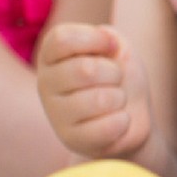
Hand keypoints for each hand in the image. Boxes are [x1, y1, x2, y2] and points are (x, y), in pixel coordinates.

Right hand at [36, 23, 150, 157]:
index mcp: (50, 57)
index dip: (95, 39)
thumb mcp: (119, 49)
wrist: (131, 117)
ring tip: (115, 101)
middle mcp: (45, 83)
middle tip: (115, 80)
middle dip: (114, 73)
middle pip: (85, 69)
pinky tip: (116, 121)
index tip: (112, 48)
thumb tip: (107, 39)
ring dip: (119, 97)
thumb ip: (110, 36)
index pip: (62, 39)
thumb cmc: (120, 78)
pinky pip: (109, 126)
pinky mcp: (71, 140)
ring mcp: (55, 114)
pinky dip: (123, 121)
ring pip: (100, 99)